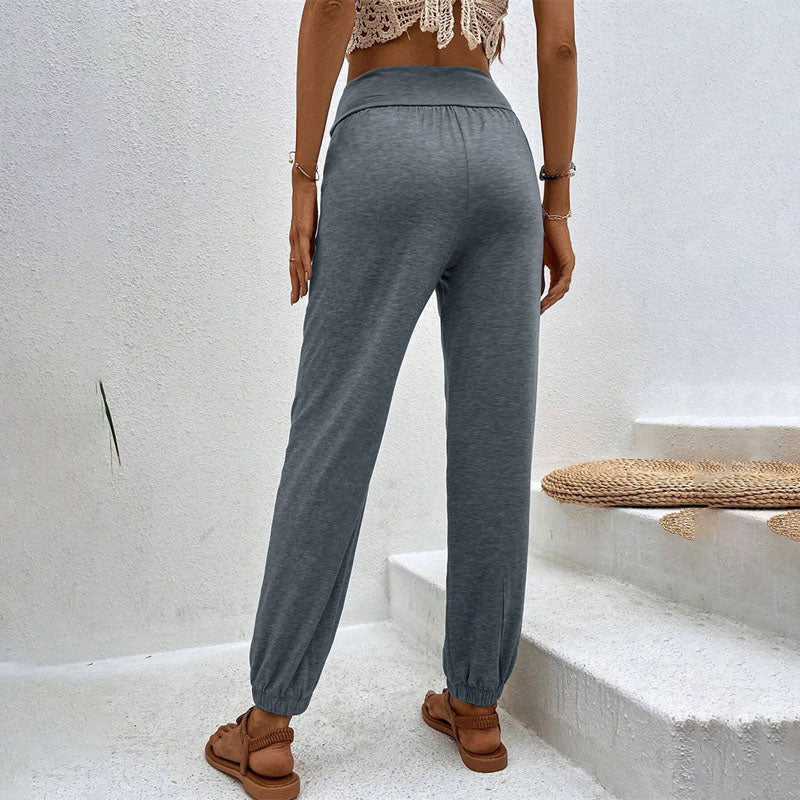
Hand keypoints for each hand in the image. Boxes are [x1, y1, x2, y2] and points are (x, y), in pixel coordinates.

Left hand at [288, 174, 317, 303]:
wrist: (302, 187)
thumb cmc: (307, 204)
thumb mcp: (312, 225)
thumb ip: (314, 238)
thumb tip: (319, 248)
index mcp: (296, 241)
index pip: (294, 265)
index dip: (294, 280)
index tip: (296, 294)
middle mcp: (294, 241)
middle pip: (293, 268)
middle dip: (294, 286)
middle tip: (295, 301)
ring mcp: (297, 237)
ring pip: (298, 264)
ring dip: (300, 280)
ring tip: (303, 294)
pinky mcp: (303, 231)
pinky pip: (305, 252)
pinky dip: (306, 265)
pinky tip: (309, 276)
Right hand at [540, 218, 574, 312]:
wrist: (550, 221)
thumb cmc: (542, 235)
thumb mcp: (537, 258)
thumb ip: (536, 272)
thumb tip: (530, 288)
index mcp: (557, 269)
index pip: (553, 289)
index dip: (547, 300)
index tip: (538, 309)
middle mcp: (564, 270)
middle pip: (559, 292)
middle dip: (549, 303)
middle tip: (539, 312)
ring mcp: (567, 266)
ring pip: (563, 288)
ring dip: (553, 298)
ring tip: (543, 306)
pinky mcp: (568, 261)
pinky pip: (564, 279)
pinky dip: (558, 288)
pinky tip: (550, 295)